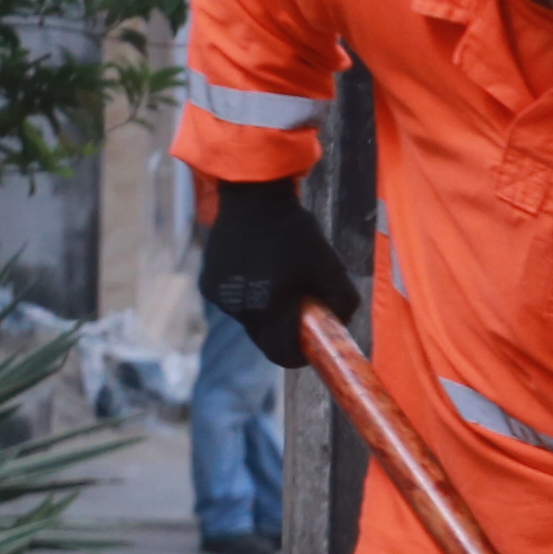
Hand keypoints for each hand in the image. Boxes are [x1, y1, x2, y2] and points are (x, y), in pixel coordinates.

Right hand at [198, 177, 357, 368]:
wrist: (253, 197)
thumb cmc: (296, 232)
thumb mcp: (331, 266)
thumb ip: (343, 301)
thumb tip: (342, 323)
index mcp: (268, 308)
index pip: (281, 354)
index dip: (298, 356)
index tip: (310, 347)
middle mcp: (239, 309)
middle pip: (265, 338)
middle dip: (284, 330)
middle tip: (300, 308)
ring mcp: (220, 297)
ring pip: (249, 319)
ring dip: (266, 309)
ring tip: (278, 277)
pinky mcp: (209, 284)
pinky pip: (234, 302)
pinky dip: (249, 294)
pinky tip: (257, 267)